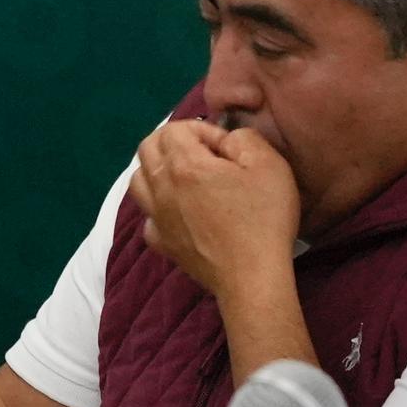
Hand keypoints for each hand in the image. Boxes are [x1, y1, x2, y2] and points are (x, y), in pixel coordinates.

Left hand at [132, 115, 302, 302]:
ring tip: (184, 178)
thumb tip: (225, 140)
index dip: (202, 130)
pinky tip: (179, 213)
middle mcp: (161, 187)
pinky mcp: (162, 244)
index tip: (225, 148)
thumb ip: (243, 138)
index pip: (175, 129)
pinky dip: (158, 208)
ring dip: (157, 170)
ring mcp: (157, 218)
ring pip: (138, 180)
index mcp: (184, 164)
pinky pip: (148, 217)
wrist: (252, 277)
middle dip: (173, 142)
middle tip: (202, 155)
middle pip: (147, 148)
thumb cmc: (263, 219)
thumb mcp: (268, 164)